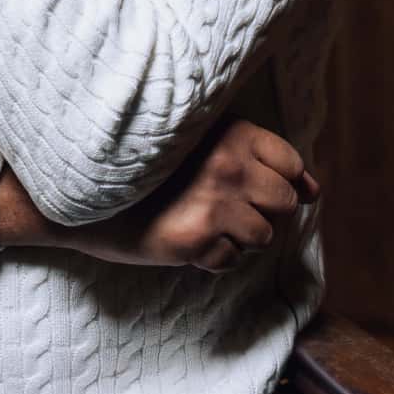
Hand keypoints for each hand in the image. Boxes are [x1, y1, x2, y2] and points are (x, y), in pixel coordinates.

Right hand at [0, 121, 318, 275]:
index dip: (274, 180)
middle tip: (216, 205)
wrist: (78, 193)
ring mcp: (214, 204)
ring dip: (236, 236)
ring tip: (197, 221)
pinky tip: (184, 239)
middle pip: (282, 202)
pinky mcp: (196, 240)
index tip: (243, 184)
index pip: (289, 163)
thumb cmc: (141, 166)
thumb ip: (259, 158)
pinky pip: (231, 261)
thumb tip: (315, 190)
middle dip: (258, 210)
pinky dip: (213, 259)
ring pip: (262, 236)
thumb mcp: (199, 144)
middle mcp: (227, 164)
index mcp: (229, 132)